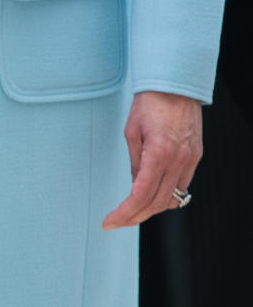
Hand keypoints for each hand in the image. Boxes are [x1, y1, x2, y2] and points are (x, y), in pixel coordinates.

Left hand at [102, 90, 201, 227]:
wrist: (175, 84)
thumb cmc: (150, 103)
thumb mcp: (131, 132)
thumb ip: (134, 162)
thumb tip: (135, 186)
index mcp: (159, 153)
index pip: (140, 195)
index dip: (124, 213)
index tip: (110, 221)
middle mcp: (178, 160)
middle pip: (156, 203)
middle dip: (134, 217)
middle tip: (116, 221)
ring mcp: (190, 159)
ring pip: (172, 199)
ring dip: (150, 209)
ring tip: (131, 212)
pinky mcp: (196, 156)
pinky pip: (182, 186)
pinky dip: (166, 196)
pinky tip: (152, 197)